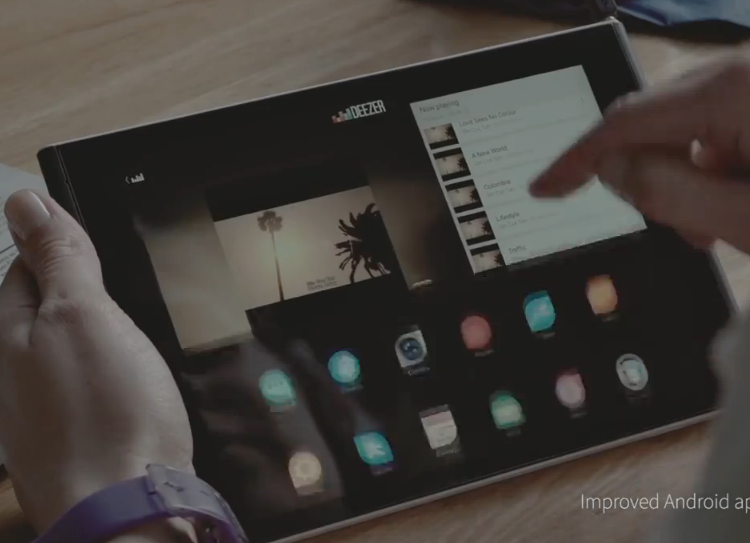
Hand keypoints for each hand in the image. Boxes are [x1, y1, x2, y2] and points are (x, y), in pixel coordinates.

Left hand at [0, 190, 192, 532]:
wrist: (127, 506)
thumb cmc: (105, 409)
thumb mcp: (84, 315)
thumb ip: (58, 260)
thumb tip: (24, 202)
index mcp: (8, 333)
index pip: (25, 265)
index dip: (64, 246)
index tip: (105, 245)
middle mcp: (14, 370)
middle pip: (47, 309)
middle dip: (85, 292)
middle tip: (132, 290)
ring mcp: (41, 406)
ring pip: (71, 347)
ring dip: (103, 333)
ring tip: (140, 334)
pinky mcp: (73, 433)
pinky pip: (88, 382)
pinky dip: (111, 371)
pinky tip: (135, 380)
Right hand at [530, 55, 749, 252]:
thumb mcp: (743, 216)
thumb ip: (667, 193)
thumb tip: (610, 169)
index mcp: (731, 92)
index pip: (623, 123)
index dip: (576, 159)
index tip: (544, 188)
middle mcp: (738, 76)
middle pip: (651, 127)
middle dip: (651, 178)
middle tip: (688, 225)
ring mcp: (748, 86)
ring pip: (682, 134)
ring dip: (688, 179)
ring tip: (731, 217)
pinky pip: (713, 131)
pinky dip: (713, 169)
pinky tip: (740, 194)